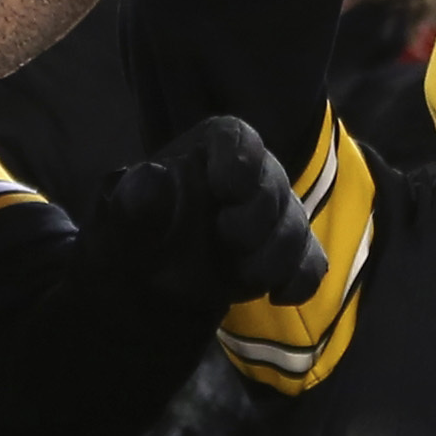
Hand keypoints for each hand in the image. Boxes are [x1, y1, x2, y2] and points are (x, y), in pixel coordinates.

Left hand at [90, 116, 327, 307]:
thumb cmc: (138, 236)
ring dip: (273, 257)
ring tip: (240, 278)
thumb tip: (152, 179)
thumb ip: (136, 200)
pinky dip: (299, 280)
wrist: (151, 282)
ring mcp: (275, 214)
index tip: (227, 189)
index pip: (237, 138)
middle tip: (228, 242)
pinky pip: (311, 261)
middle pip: (274, 184)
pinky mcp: (289, 252)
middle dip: (256, 220)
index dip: (240, 161)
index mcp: (210, 149)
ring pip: (296, 226)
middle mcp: (251, 174)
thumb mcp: (123, 220)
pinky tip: (277, 297)